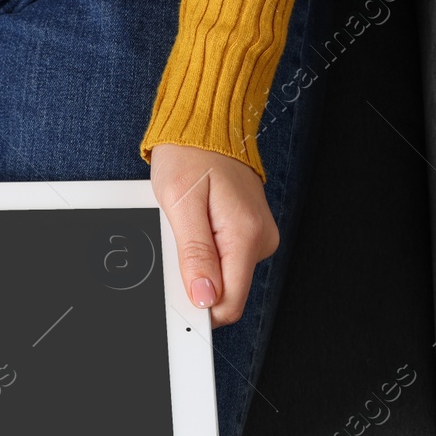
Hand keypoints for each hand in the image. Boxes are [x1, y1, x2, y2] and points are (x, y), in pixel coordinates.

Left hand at [149, 143, 279, 328]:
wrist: (206, 126)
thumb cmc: (190, 155)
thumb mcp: (180, 203)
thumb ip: (195, 254)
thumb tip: (204, 296)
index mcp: (246, 235)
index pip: (229, 303)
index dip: (201, 309)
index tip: (176, 298)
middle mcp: (260, 239)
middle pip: (226, 292)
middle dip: (195, 281)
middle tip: (176, 244)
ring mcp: (257, 236)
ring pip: (223, 276)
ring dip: (198, 262)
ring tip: (186, 226)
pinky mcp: (248, 232)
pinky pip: (225, 257)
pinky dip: (204, 250)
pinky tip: (196, 225)